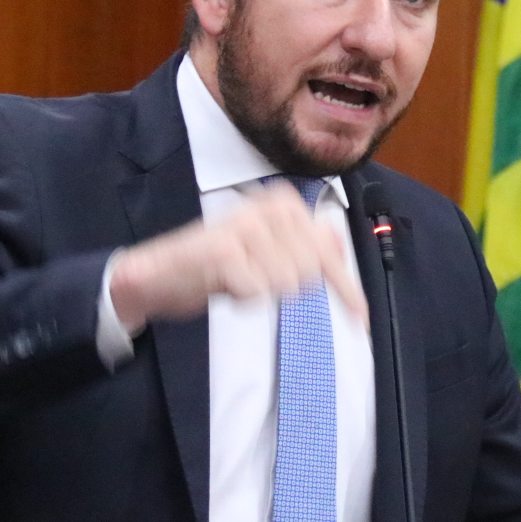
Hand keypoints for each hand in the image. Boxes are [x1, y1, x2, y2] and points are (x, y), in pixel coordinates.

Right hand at [108, 181, 366, 330]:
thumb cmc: (218, 263)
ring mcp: (246, 226)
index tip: (361, 319)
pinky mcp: (224, 251)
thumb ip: (304, 245)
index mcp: (283, 202)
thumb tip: (337, 241)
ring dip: (262, 292)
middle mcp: (268, 207)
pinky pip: (258, 293)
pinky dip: (243, 299)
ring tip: (238, 278)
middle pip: (311, 273)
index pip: (331, 252)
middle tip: (255, 278)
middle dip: (287, 287)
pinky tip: (225, 285)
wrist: (159, 273)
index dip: (347, 291)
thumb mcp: (268, 249)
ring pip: (287, 284)